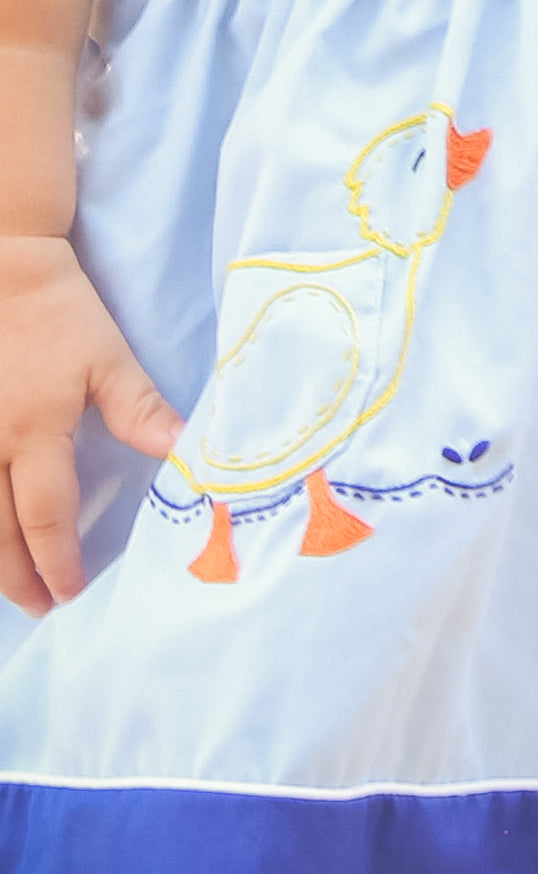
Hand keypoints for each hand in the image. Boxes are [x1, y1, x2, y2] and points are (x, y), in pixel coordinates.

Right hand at [0, 237, 182, 614]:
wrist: (2, 265)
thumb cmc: (59, 313)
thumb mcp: (108, 358)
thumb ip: (140, 410)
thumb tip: (183, 454)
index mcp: (33, 432)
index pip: (45, 515)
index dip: (57, 559)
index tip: (71, 590)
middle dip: (16, 575)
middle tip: (37, 608)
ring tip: (8, 586)